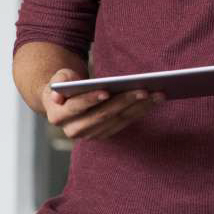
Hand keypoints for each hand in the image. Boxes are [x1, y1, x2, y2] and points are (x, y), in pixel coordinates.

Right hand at [43, 68, 161, 143]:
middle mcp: (74, 130)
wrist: (65, 102)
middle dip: (124, 102)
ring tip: (156, 93)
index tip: (107, 91)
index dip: (90, 99)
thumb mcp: (59, 79)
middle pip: (102, 115)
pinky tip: (153, 100)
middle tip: (143, 90)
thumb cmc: (64, 86)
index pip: (76, 107)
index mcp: (58, 116)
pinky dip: (140, 111)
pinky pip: (125, 123)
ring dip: (139, 107)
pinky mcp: (105, 134)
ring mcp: (91, 134)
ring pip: (118, 120)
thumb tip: (57, 95)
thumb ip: (59, 81)